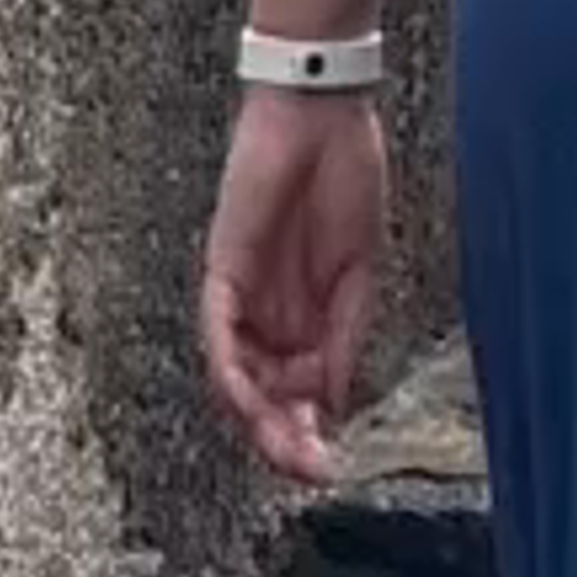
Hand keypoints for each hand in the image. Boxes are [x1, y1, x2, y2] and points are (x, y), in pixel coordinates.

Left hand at [197, 91, 386, 489]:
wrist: (322, 109)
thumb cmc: (346, 173)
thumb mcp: (359, 269)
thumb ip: (344, 336)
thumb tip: (335, 402)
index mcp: (304, 314)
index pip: (297, 393)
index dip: (310, 432)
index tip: (329, 464)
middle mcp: (269, 314)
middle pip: (264, 396)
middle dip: (284, 440)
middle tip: (310, 468)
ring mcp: (243, 294)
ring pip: (237, 379)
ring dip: (259, 420)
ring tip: (288, 450)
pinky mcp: (221, 271)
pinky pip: (217, 336)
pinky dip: (231, 373)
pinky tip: (251, 401)